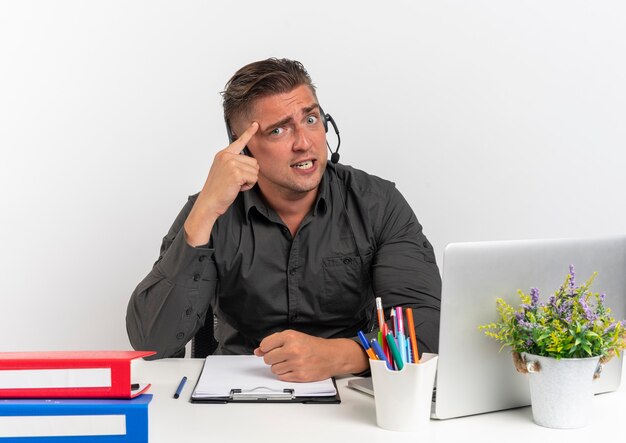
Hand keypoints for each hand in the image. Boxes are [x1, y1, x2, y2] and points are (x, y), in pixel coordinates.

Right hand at [184, 122, 258, 245]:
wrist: (209, 202)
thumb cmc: (217, 190)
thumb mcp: (224, 172)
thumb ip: (234, 164)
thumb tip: (251, 163)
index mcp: (223, 154)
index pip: (239, 141)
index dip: (249, 133)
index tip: (256, 124)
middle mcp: (227, 156)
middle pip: (253, 161)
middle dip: (249, 174)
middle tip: (235, 182)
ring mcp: (231, 163)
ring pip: (255, 170)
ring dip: (249, 181)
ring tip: (235, 185)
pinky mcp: (236, 173)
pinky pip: (253, 178)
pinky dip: (248, 186)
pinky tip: (237, 188)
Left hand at [254, 330, 368, 381]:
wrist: (332, 356)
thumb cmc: (314, 346)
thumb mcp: (294, 337)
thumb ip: (274, 343)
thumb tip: (257, 351)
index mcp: (290, 337)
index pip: (265, 345)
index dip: (267, 348)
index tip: (271, 348)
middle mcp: (292, 349)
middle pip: (267, 358)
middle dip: (273, 358)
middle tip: (283, 355)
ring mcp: (296, 364)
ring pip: (273, 369)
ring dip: (279, 367)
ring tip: (290, 362)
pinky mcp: (299, 376)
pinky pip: (282, 377)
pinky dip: (285, 374)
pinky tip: (294, 368)